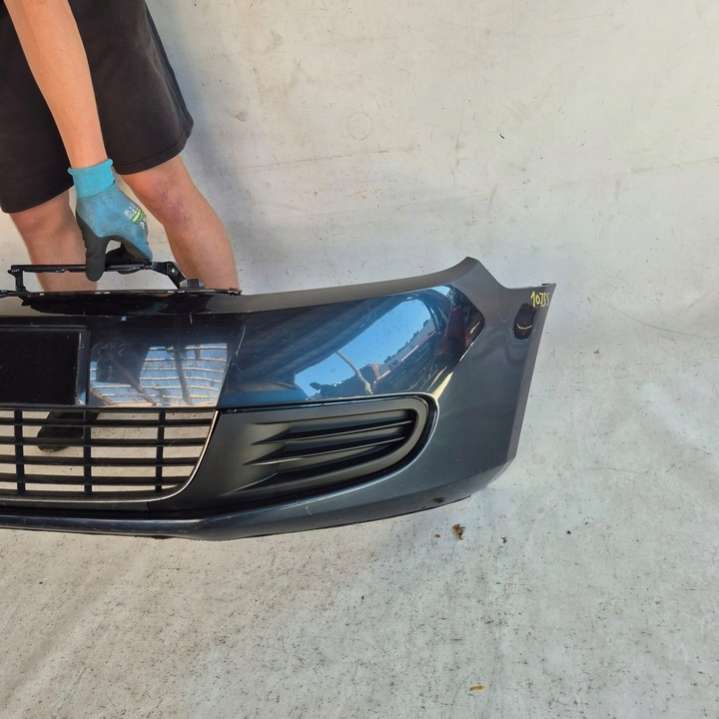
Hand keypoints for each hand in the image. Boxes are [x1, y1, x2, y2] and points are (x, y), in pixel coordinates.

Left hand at [69, 160, 152, 280]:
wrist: (95, 182)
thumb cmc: (97, 212)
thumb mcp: (93, 240)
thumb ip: (95, 260)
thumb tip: (93, 276)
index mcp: (135, 237)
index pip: (143, 258)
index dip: (132, 266)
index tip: (117, 266)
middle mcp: (141, 228)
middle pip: (138, 249)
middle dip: (124, 257)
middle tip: (107, 258)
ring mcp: (137, 217)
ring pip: (134, 238)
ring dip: (122, 246)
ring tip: (105, 245)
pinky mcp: (131, 209)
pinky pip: (131, 228)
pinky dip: (122, 235)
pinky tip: (107, 231)